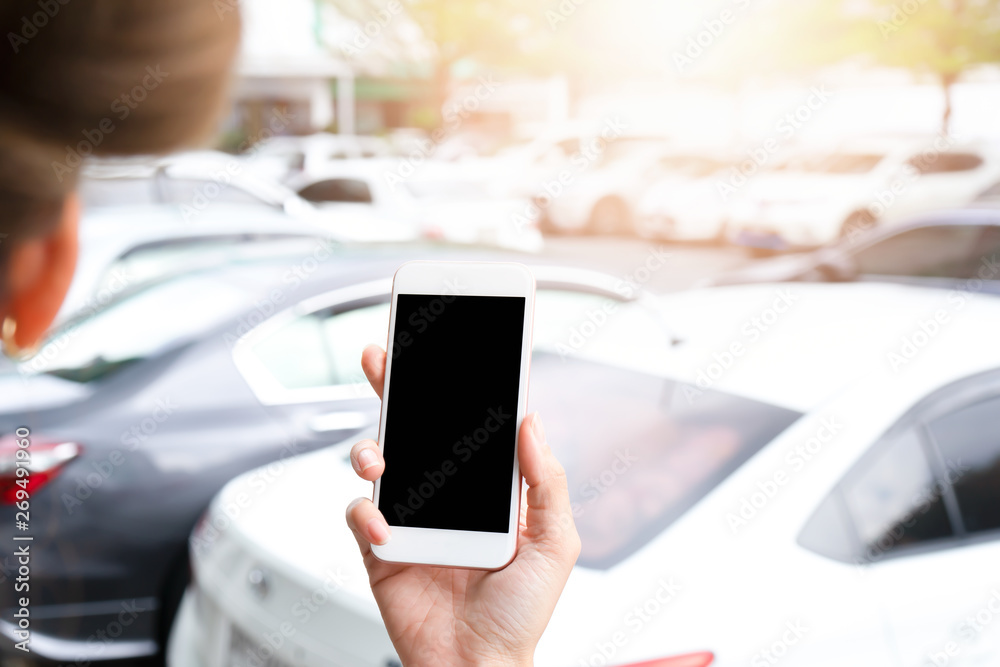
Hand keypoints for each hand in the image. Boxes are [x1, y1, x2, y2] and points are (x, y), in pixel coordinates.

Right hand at [346, 345, 580, 666]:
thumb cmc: (521, 612)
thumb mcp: (555, 541)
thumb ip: (546, 479)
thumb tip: (531, 419)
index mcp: (485, 487)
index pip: (466, 424)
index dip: (455, 385)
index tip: (451, 345)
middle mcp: (444, 494)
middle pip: (414, 427)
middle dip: (396, 388)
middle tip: (383, 356)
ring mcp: (410, 517)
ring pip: (378, 462)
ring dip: (370, 448)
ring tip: (379, 457)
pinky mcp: (381, 547)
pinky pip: (360, 515)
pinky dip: (366, 514)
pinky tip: (385, 527)